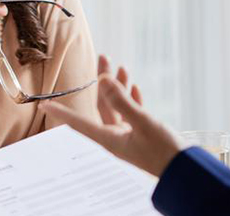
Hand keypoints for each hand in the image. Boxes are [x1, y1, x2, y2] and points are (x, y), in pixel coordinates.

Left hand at [41, 55, 184, 176]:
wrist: (187, 172)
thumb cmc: (164, 152)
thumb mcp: (143, 123)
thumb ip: (122, 101)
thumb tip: (103, 81)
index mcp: (109, 139)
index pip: (78, 122)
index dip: (61, 112)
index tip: (43, 104)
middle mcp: (114, 138)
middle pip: (101, 105)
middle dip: (102, 81)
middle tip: (102, 57)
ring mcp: (128, 137)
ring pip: (117, 107)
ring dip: (118, 86)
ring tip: (120, 66)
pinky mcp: (142, 136)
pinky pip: (131, 114)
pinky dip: (130, 99)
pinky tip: (132, 86)